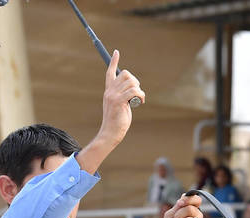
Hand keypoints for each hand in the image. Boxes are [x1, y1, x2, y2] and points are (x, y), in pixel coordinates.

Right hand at [77, 50, 145, 174]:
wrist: (110, 133)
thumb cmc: (117, 121)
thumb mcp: (120, 105)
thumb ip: (123, 95)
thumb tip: (132, 89)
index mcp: (108, 91)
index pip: (110, 72)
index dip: (114, 61)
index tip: (116, 52)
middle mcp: (109, 91)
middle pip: (125, 74)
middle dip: (135, 81)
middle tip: (137, 93)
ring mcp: (113, 95)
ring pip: (131, 82)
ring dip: (139, 90)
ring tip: (139, 99)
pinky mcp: (119, 101)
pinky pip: (133, 91)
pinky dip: (140, 95)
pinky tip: (140, 102)